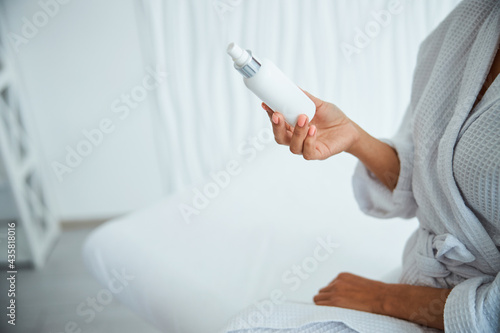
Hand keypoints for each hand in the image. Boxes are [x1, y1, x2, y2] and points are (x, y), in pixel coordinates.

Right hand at [262, 91, 359, 159]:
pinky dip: (308, 141)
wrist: (349, 128)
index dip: (270, 115)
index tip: (266, 104)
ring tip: (304, 118)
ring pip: (293, 146)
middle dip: (276, 127)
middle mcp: (296, 138)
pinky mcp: (317, 154)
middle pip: (279, 137)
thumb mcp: (318, 104)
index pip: (277, 123)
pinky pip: (307, 152)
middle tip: (277, 114)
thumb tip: (292, 87)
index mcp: (292, 126)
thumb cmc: (332, 117)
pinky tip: (313, 129)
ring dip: (297, 132)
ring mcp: (305, 147)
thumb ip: (305, 98)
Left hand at [313, 272, 451, 329]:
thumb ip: (347, 286)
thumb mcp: (359, 283)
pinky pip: (321, 306)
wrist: (383, 297)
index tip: (335, 301)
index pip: (328, 286)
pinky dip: (324, 310)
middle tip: (333, 308)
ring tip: (332, 312)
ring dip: (323, 305)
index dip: (331, 295)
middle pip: (321, 292)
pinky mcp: (336, 300)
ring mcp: (335, 290)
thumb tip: (342, 295)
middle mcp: (336, 282)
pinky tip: (330, 313)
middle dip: (325, 300)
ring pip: (318, 299)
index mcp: (342, 276)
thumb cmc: (376, 293)